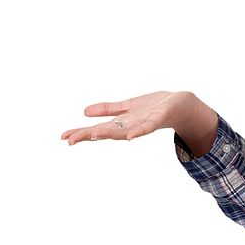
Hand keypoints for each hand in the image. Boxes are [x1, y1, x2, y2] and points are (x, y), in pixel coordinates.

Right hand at [61, 91, 193, 145]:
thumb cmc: (155, 107)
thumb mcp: (128, 107)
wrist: (182, 105)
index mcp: (122, 123)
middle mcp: (131, 126)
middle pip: (106, 132)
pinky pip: (147, 127)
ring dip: (109, 133)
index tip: (63, 137)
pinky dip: (138, 131)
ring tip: (92, 135)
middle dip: (88, 135)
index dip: (81, 133)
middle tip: (69, 140)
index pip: (98, 129)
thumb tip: (84, 112)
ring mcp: (144, 124)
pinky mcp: (158, 119)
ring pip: (124, 130)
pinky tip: (129, 136)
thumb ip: (109, 110)